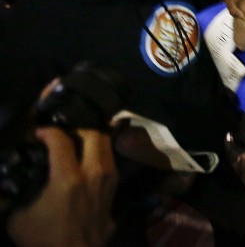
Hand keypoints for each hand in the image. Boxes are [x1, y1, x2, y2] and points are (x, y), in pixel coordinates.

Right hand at [7, 128, 116, 246]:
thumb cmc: (45, 239)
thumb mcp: (18, 217)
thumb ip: (14, 192)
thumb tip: (7, 178)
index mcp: (68, 179)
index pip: (61, 140)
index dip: (47, 131)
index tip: (37, 133)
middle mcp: (94, 174)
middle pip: (94, 133)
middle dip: (77, 127)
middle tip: (62, 133)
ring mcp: (109, 181)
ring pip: (107, 145)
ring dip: (91, 139)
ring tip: (75, 143)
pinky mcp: (115, 189)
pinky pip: (110, 161)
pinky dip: (99, 154)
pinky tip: (86, 160)